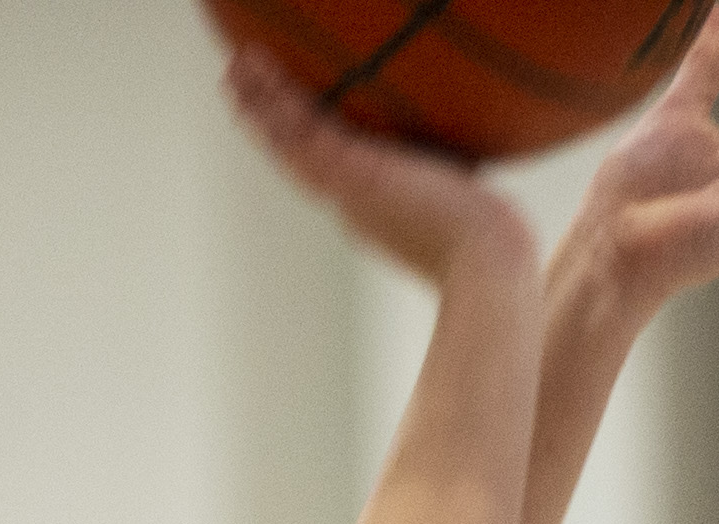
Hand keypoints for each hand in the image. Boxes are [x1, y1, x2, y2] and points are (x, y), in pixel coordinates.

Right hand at [225, 45, 536, 285]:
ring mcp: (342, 186)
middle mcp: (347, 197)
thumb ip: (451, 174)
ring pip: (285, 137)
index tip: (281, 121)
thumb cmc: (488, 239)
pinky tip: (252, 67)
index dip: (298, 142)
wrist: (484, 261)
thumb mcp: (462, 196)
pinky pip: (298, 127)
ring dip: (256, 101)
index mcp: (369, 204)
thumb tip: (473, 155)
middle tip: (235, 88)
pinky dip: (271, 97)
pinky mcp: (346, 172)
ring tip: (230, 67)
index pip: (324, 165)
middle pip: (293, 151)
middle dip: (264, 120)